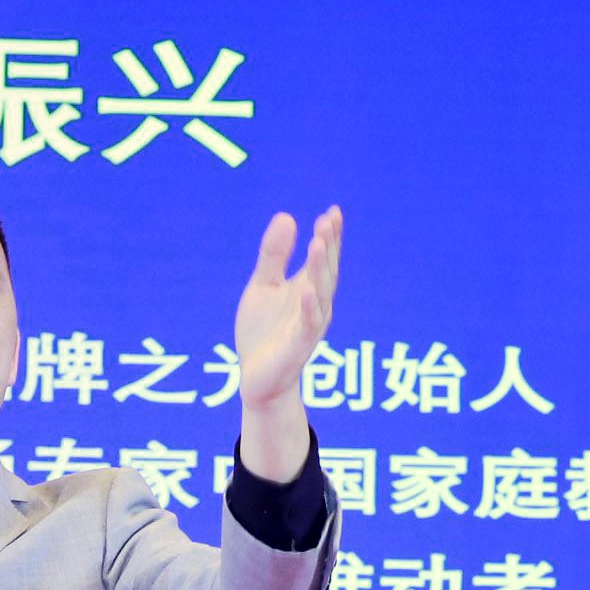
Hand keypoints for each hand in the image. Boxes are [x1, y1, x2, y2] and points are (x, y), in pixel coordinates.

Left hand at [231, 205, 343, 410]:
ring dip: (320, 268)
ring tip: (318, 242)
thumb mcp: (263, 286)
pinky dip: (308, 307)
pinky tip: (305, 289)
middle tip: (327, 220)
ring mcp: (309, 326)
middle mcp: (315, 305)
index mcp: (308, 288)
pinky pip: (306, 325)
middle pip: (326, 271)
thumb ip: (274, 255)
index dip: (330, 235)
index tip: (333, 211)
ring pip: (320, 293)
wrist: (256, 379)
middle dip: (327, 245)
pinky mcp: (297, 347)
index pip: (323, 258)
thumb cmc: (264, 332)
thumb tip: (287, 216)